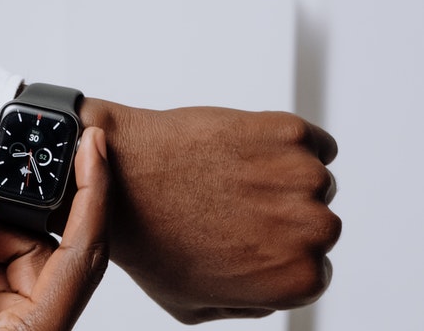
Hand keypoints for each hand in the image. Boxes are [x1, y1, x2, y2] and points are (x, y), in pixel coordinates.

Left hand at [79, 100, 340, 323]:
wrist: (118, 177)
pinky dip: (283, 144)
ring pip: (310, 178)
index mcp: (297, 278)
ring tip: (225, 180)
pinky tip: (240, 153)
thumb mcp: (193, 305)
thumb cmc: (147, 239)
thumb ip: (247, 304)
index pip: (314, 267)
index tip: (247, 238)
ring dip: (279, 177)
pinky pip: (309, 141)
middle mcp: (311, 229)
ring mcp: (300, 174)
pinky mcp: (286, 130)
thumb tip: (269, 292)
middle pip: (317, 221)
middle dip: (280, 215)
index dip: (275, 252)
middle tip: (232, 207)